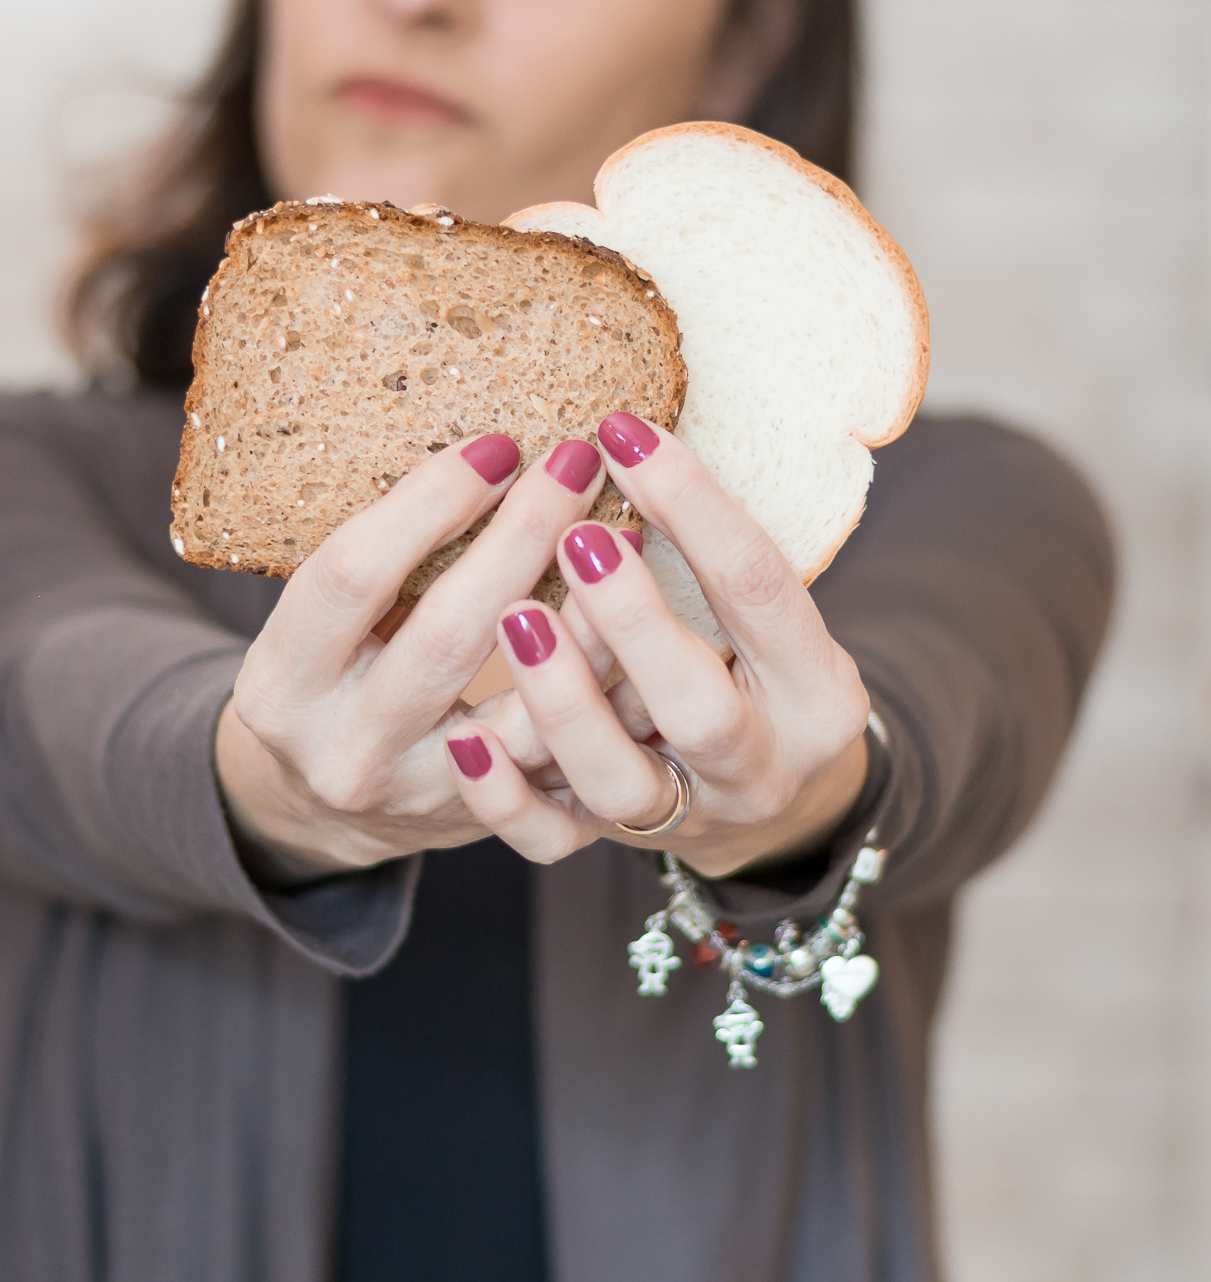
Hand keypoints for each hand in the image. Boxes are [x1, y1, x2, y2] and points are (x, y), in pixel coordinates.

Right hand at [215, 431, 615, 879]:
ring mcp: (416, 798)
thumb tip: (497, 456)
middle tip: (575, 463)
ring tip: (623, 535)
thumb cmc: (335, 671)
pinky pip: (563, 771)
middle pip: (445, 633)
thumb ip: (385, 558)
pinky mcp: (482, 829)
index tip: (497, 446)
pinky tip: (641, 634)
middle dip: (520, 538)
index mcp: (282, 682)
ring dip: (586, 619)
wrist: (322, 805)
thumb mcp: (324, 621)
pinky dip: (605, 695)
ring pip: (520, 715)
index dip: (428, 503)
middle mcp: (343, 749)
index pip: (353, 575)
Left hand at [442, 413, 871, 875]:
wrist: (767, 804)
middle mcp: (762, 765)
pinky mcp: (616, 848)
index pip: (760, 590)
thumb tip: (624, 436)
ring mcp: (688, 817)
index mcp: (816, 690)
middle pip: (701, 709)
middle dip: (635, 623)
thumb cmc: (755, 670)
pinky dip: (506, 796)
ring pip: (621, 784)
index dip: (696, 509)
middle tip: (575, 536)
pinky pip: (555, 842)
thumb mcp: (771, 618)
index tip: (627, 433)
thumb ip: (711, 557)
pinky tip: (465, 742)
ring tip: (514, 618)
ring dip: (562, 700)